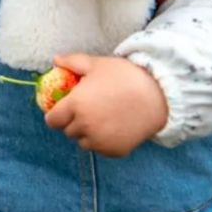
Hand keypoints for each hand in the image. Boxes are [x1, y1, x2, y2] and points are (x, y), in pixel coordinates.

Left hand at [43, 52, 168, 156]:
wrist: (158, 96)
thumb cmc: (125, 76)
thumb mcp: (96, 64)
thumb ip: (72, 62)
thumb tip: (56, 60)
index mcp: (76, 105)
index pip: (52, 120)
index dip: (55, 114)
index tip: (62, 109)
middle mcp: (85, 126)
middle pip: (68, 131)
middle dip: (72, 122)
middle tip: (86, 110)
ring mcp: (100, 142)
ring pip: (84, 142)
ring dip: (86, 133)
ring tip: (101, 117)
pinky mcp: (115, 151)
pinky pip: (101, 149)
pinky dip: (103, 141)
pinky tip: (114, 126)